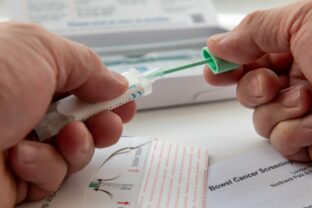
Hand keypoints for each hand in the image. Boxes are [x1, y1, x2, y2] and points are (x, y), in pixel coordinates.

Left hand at [0, 22, 135, 206]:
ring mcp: (22, 146)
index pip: (79, 86)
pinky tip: (22, 158)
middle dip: (104, 123)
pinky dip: (44, 167)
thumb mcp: (41, 51)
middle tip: (110, 123)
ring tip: (66, 138)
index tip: (127, 103)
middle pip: (83, 121)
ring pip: (74, 152)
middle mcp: (27, 110)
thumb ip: (85, 64)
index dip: (107, 94)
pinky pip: (51, 177)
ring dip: (79, 145)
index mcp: (30, 76)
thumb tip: (117, 82)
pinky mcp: (16, 181)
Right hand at [204, 1, 311, 161]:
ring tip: (310, 101)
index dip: (227, 64)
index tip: (214, 70)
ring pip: (260, 119)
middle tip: (271, 83)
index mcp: (298, 48)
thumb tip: (217, 45)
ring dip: (279, 111)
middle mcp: (299, 79)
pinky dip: (293, 134)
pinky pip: (279, 142)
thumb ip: (254, 29)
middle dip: (253, 88)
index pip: (249, 57)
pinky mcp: (310, 140)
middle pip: (249, 91)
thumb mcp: (306, 21)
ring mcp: (304, 112)